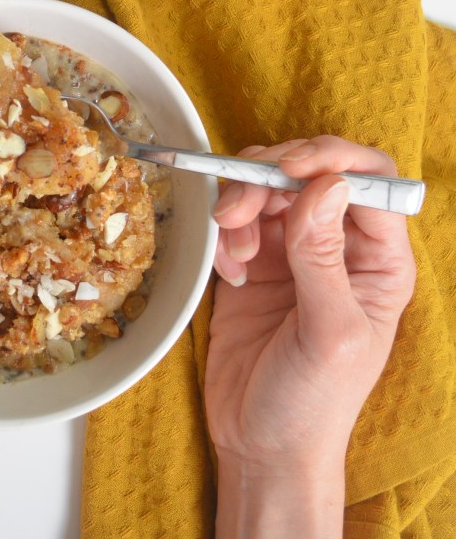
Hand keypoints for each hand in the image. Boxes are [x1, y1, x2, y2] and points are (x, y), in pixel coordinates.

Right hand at [204, 136, 415, 536]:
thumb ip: (322, 258)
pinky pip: (238, 216)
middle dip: (271, 177)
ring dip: (242, 202)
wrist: (261, 445)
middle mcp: (341, 244)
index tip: (288, 168)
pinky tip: (229, 272)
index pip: (369, 179)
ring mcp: (295, 249)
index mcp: (380, 259)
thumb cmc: (314, 403)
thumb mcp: (328, 333)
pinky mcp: (255, 259)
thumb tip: (324, 186)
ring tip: (232, 246)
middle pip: (312, 171)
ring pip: (269, 185)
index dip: (330, 160)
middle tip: (237, 207)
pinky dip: (225, 232)